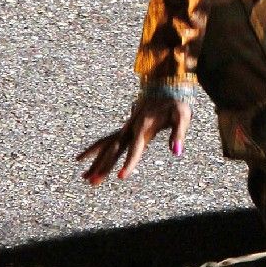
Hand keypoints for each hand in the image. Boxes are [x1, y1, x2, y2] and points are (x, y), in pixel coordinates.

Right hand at [76, 91, 191, 185]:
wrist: (166, 84)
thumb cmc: (176, 103)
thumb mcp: (182, 117)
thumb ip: (178, 134)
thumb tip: (177, 152)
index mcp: (143, 127)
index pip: (135, 149)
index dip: (129, 163)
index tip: (121, 177)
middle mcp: (131, 127)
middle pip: (113, 149)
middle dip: (103, 166)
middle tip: (90, 181)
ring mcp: (126, 127)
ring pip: (106, 145)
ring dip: (95, 161)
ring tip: (84, 177)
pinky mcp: (126, 128)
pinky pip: (107, 141)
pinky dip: (96, 151)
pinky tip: (85, 159)